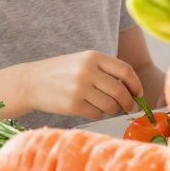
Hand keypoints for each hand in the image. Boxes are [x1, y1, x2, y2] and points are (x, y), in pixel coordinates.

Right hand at [16, 51, 143, 119]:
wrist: (31, 82)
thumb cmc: (62, 72)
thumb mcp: (84, 61)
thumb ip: (106, 71)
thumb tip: (132, 90)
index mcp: (93, 57)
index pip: (125, 71)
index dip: (136, 84)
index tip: (138, 93)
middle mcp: (87, 71)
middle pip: (120, 91)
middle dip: (129, 102)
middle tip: (130, 107)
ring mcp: (79, 88)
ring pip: (110, 105)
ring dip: (113, 109)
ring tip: (108, 107)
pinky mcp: (72, 105)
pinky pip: (96, 113)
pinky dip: (99, 114)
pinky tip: (92, 109)